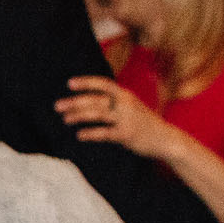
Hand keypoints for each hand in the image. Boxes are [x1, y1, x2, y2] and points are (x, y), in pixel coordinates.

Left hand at [57, 75, 172, 157]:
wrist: (166, 139)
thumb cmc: (144, 123)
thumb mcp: (131, 106)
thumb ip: (113, 102)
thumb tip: (87, 101)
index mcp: (126, 95)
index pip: (104, 84)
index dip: (87, 82)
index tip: (69, 83)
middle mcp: (126, 104)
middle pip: (96, 100)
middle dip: (75, 102)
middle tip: (57, 106)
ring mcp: (127, 119)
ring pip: (98, 115)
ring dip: (78, 116)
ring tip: (65, 119)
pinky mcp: (127, 135)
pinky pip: (105, 133)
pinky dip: (91, 134)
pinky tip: (79, 135)